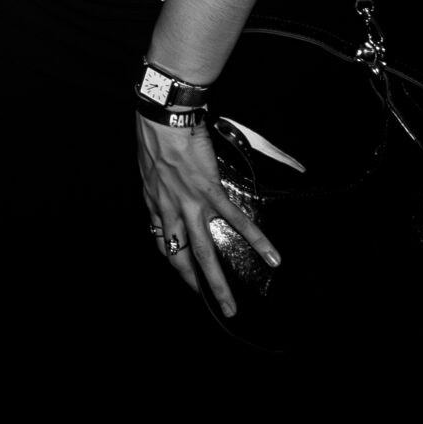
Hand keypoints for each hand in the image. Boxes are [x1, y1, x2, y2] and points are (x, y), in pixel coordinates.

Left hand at [137, 114, 278, 317]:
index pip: (161, 243)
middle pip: (181, 258)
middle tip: (210, 305)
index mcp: (155, 204)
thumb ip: (162, 185)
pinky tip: (272, 257)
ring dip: (218, 283)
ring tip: (231, 305)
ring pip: (205, 252)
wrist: (163, 117)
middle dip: (195, 285)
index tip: (186, 275)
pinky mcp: (210, 192)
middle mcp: (169, 211)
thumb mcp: (150, 166)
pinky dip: (256, 240)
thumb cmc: (154, 135)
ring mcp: (190, 204)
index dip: (174, 262)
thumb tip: (171, 189)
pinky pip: (235, 221)